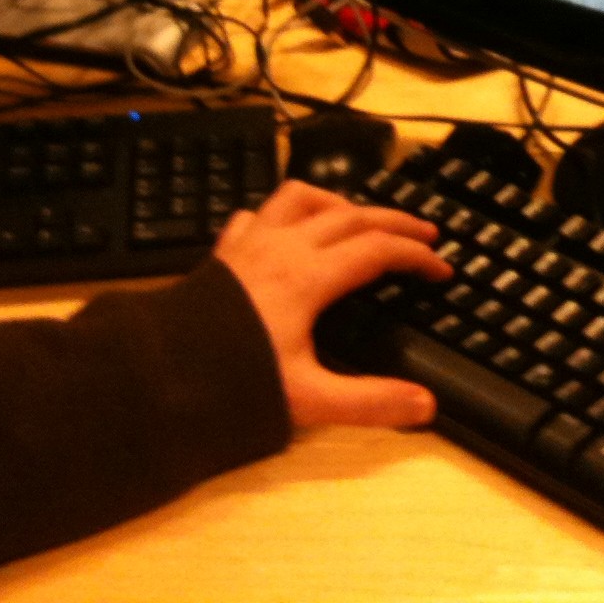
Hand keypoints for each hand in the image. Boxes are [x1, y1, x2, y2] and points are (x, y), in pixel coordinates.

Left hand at [214, 179, 449, 428]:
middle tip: (424, 234)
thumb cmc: (234, 381)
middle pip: (351, 215)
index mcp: (310, 276)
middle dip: (394, 221)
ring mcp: (249, 243)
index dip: (416, 256)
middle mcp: (283, 247)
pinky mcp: (223, 252)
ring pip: (302, 198)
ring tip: (358, 217)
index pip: (377, 250)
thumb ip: (369, 402)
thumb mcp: (308, 399)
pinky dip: (281, 213)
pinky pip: (255, 214)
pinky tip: (285, 229)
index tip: (441, 269)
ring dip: (339, 202)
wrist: (162, 372)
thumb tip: (425, 405)